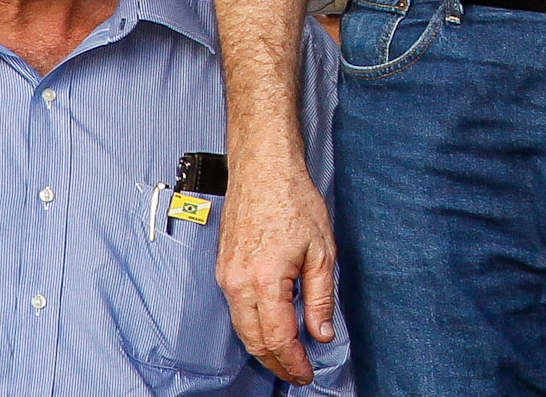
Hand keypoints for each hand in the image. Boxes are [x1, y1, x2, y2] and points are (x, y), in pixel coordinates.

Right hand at [219, 147, 339, 384]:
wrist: (263, 171)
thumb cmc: (294, 202)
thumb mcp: (322, 251)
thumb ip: (321, 297)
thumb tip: (322, 334)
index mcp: (265, 281)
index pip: (279, 337)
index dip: (294, 362)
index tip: (307, 374)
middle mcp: (238, 284)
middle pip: (254, 340)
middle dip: (277, 362)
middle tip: (298, 374)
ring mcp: (226, 277)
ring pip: (242, 328)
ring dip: (263, 348)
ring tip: (288, 358)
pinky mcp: (223, 270)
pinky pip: (236, 310)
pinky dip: (253, 327)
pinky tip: (271, 329)